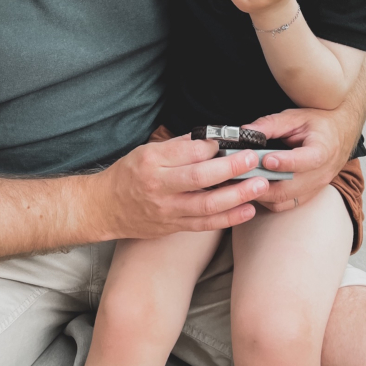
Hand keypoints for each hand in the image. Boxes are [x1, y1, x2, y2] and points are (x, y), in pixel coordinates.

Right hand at [93, 135, 269, 239]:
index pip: (187, 152)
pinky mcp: (175, 227)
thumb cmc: (128, 175)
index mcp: (152, 163)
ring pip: (207, 205)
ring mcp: (168, 210)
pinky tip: (248, 209)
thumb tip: (208, 139)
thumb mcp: (146, 152)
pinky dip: (229, 218)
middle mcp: (160, 187)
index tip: (232, 141)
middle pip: (200, 178)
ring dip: (237, 195)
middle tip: (252, 159)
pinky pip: (206, 224)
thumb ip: (177, 146)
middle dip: (231, 168)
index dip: (212, 147)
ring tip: (260, 185)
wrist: (105, 208)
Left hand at [243, 106, 354, 211]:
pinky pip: (284, 204)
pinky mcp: (307, 195)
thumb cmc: (318, 124)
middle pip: (290, 187)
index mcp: (322, 150)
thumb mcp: (296, 117)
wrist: (339, 134)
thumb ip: (271, 124)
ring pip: (284, 200)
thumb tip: (246, 130)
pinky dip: (267, 199)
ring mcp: (314, 188)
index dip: (286, 162)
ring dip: (261, 193)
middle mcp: (320, 174)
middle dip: (263, 182)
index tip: (267, 160)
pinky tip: (253, 187)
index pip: (307, 161)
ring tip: (242, 180)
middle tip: (241, 173)